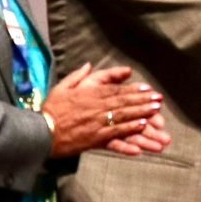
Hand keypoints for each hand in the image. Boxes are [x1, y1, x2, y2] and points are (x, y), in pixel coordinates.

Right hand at [42, 63, 167, 157]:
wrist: (41, 131)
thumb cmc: (51, 110)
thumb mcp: (63, 87)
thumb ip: (78, 75)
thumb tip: (88, 64)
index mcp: (90, 93)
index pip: (117, 90)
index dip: (134, 90)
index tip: (148, 89)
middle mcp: (97, 106)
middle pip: (125, 102)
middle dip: (143, 101)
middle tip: (159, 100)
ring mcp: (98, 122)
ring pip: (124, 116)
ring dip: (142, 113)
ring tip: (157, 113)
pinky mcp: (96, 137)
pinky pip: (117, 132)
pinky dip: (130, 129)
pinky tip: (141, 127)